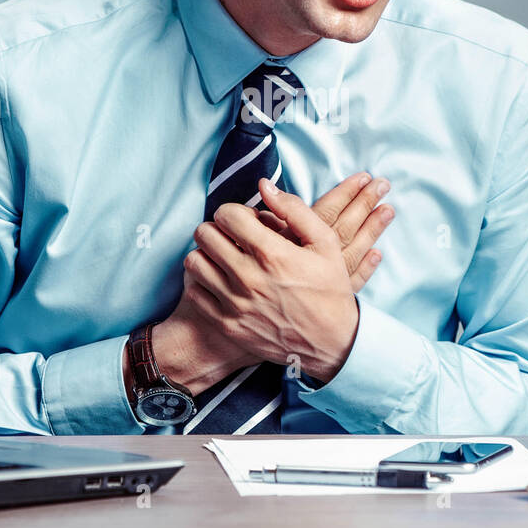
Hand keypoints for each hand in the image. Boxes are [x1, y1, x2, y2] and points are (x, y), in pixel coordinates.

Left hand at [185, 176, 363, 382]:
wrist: (332, 342)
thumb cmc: (330, 289)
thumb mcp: (325, 243)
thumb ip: (294, 210)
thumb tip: (264, 184)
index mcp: (271, 253)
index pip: (227, 215)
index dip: (234, 212)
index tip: (245, 221)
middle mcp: (248, 277)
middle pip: (204, 234)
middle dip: (217, 229)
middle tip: (231, 237)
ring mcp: (235, 303)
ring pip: (194, 262)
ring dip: (207, 254)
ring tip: (224, 257)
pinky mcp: (227, 324)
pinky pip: (195, 292)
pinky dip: (203, 282)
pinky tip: (221, 281)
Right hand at [253, 171, 393, 291]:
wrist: (246, 324)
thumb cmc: (248, 277)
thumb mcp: (252, 242)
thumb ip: (263, 219)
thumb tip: (266, 189)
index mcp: (297, 241)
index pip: (328, 210)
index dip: (346, 193)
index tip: (364, 176)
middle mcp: (316, 258)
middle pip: (346, 226)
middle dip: (365, 203)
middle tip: (383, 184)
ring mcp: (326, 281)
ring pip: (355, 250)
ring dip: (372, 229)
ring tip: (388, 209)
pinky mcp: (329, 300)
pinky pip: (354, 280)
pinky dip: (367, 267)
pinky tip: (377, 254)